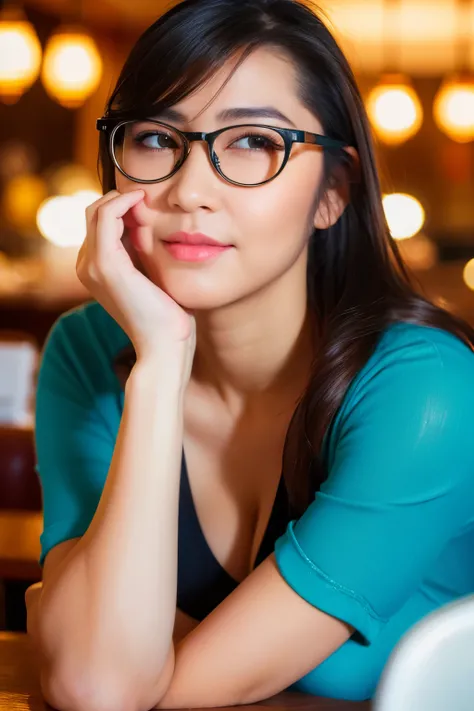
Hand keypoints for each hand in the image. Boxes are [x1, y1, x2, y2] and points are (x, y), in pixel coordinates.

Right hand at [77, 190, 195, 370]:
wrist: (164, 344)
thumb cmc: (166, 315)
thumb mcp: (152, 275)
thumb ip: (144, 251)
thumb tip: (150, 223)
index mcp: (95, 269)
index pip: (98, 223)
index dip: (120, 207)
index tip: (147, 203)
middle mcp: (86, 266)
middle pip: (93, 213)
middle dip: (119, 199)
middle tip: (147, 197)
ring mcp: (91, 265)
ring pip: (97, 211)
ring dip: (122, 199)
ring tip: (147, 198)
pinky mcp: (105, 264)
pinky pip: (106, 216)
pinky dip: (122, 202)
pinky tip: (142, 202)